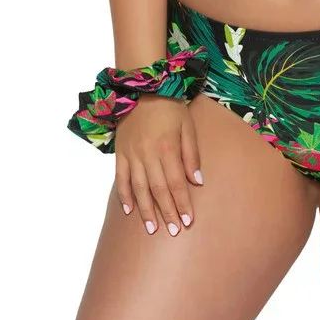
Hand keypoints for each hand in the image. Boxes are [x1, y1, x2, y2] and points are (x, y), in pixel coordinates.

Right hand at [114, 95, 203, 236]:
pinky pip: (121, 178)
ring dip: (146, 210)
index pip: (177, 183)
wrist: (143, 87)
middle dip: (167, 212)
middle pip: (158, 190)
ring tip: (152, 228)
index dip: (182, 203)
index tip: (188, 220)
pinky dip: (124, 195)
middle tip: (174, 231)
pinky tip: (128, 210)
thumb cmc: (170, 107)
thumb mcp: (188, 126)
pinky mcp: (121, 153)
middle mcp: (149, 155)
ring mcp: (132, 155)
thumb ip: (192, 154)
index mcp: (168, 148)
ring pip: (139, 188)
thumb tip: (198, 182)